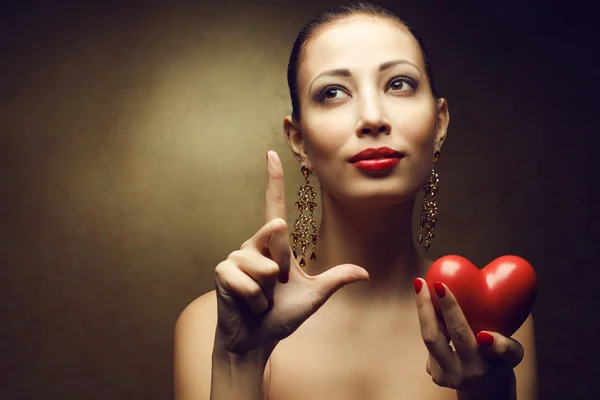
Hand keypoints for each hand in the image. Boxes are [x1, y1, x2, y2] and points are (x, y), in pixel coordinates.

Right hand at [213, 151, 368, 354]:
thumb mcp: (314, 296)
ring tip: (260, 299)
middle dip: (284, 270)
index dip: (274, 179)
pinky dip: (255, 301)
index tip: (271, 153)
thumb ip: (335, 280)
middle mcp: (254, 244)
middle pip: (278, 236)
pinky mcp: (223, 272)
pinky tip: (249, 305)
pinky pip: (249, 283)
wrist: (256, 340)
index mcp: (275, 244)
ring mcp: (236, 256)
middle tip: (277, 289)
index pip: (275, 205)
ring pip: (266, 267)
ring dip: (269, 292)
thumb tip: (365, 272)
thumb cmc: (282, 316)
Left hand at [413, 278, 523, 395]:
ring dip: (423, 310)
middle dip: (425, 307)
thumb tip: (485, 336)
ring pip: (428, 338)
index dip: (450, 309)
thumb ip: (505, 347)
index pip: (459, 333)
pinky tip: (430, 306)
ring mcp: (442, 376)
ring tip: (420, 286)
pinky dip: (430, 322)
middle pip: (434, 336)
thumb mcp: (513, 355)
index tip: (440, 286)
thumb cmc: (501, 361)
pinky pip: (430, 342)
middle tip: (421, 282)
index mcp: (477, 366)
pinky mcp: (434, 374)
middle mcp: (457, 373)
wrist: (488, 389)